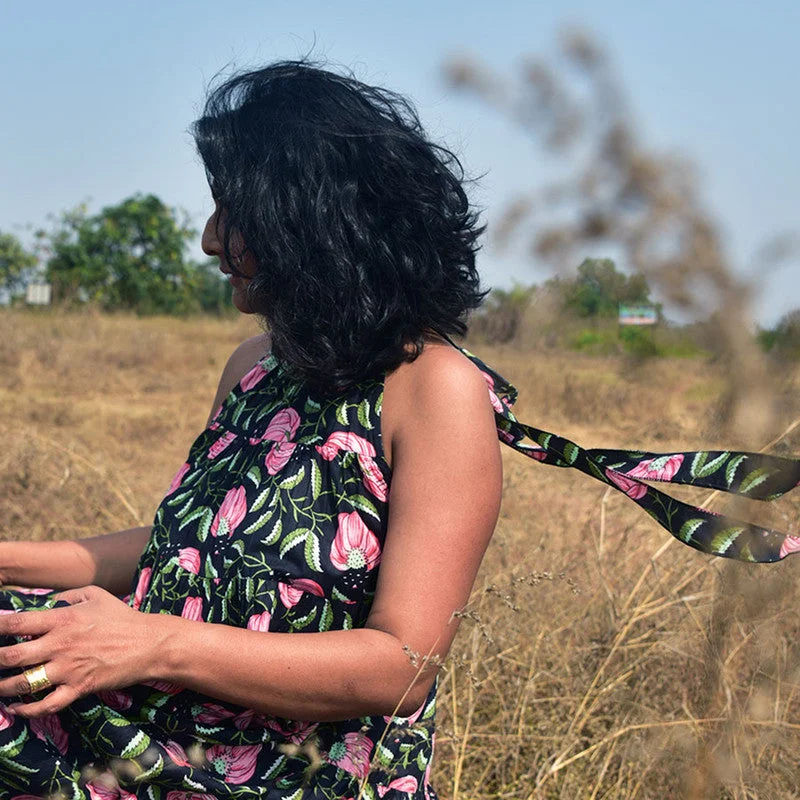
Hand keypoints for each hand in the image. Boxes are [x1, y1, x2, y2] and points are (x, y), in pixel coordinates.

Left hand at [0, 585, 158, 717]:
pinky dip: (27, 710)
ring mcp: (68, 669)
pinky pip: (45, 705)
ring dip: (3, 687)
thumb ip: (68, 595)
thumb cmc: (123, 618)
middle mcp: (60, 644)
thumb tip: (48, 602)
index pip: (18, 623)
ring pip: (23, 684)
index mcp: (63, 618)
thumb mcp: (96, 595)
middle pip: (12, 656)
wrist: (149, 644)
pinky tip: (17, 709)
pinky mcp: (79, 688)